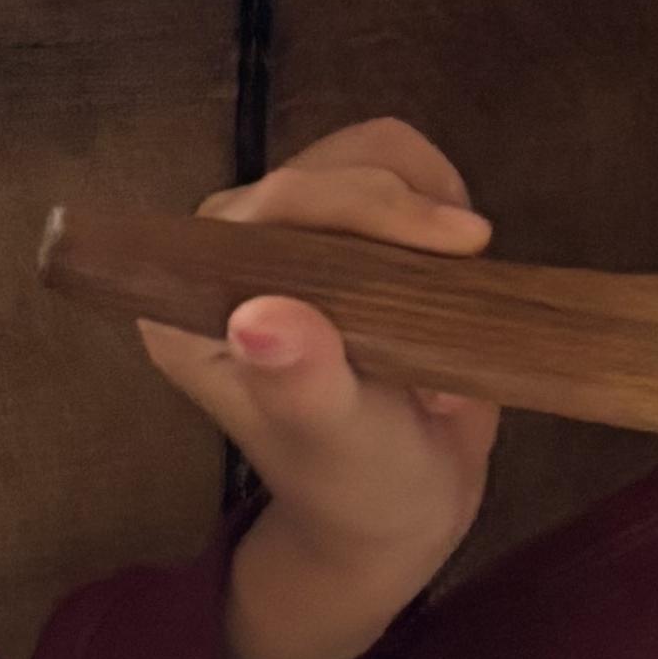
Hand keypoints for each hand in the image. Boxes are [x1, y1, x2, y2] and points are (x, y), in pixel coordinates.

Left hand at [169, 120, 499, 658]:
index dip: (360, 207)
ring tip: (457, 273)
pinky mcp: (333, 227)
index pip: (267, 216)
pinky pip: (389, 165)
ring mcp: (279, 239)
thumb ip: (300, 384)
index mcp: (188, 314)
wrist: (404, 503)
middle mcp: (219, 266)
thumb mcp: (337, 444)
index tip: (452, 241)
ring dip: (424, 199)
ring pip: (356, 156)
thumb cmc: (363, 485)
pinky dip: (436, 196)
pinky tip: (455, 261)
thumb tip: (259, 320)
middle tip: (469, 258)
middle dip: (403, 208)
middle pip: (313, 175)